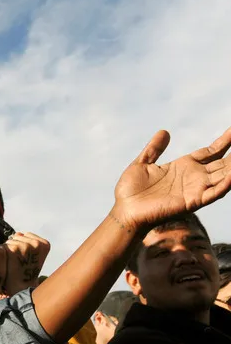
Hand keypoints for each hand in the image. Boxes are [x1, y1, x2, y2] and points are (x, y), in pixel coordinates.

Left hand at [3, 232, 50, 294]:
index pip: (27, 235)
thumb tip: (17, 233)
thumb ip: (27, 241)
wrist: (21, 286)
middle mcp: (37, 243)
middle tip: (20, 261)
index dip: (23, 245)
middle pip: (18, 236)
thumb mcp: (33, 255)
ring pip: (11, 240)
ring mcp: (26, 245)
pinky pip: (5, 245)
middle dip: (16, 246)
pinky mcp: (15, 248)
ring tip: (15, 262)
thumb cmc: (26, 270)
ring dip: (9, 249)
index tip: (26, 258)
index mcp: (44, 244)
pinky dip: (4, 253)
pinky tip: (9, 262)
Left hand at [112, 126, 230, 231]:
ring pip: (224, 176)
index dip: (226, 141)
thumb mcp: (142, 164)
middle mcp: (194, 178)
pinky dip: (225, 184)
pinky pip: (214, 193)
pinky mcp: (191, 202)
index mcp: (184, 167)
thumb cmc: (130, 192)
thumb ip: (154, 149)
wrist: (124, 212)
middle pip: (223, 163)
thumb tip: (164, 132)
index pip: (212, 151)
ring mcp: (195, 190)